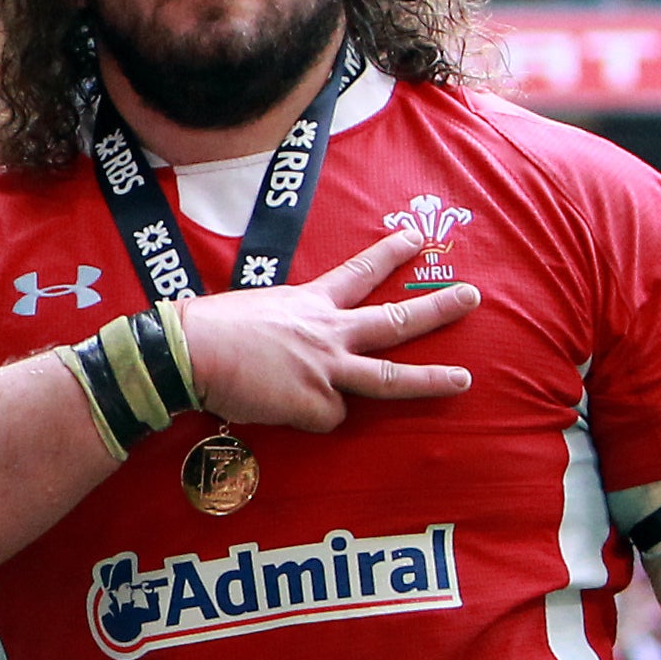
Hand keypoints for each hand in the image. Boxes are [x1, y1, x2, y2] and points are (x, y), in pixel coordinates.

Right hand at [169, 225, 477, 434]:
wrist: (188, 351)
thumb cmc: (208, 328)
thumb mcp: (256, 311)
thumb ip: (285, 326)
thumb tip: (288, 348)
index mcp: (309, 304)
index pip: (359, 273)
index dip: (389, 256)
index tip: (417, 240)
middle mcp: (327, 332)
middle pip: (394, 321)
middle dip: (437, 309)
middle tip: (472, 297)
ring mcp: (327, 368)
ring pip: (390, 377)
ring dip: (431, 379)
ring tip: (464, 380)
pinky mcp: (316, 403)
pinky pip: (325, 419)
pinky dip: (307, 418)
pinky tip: (280, 410)